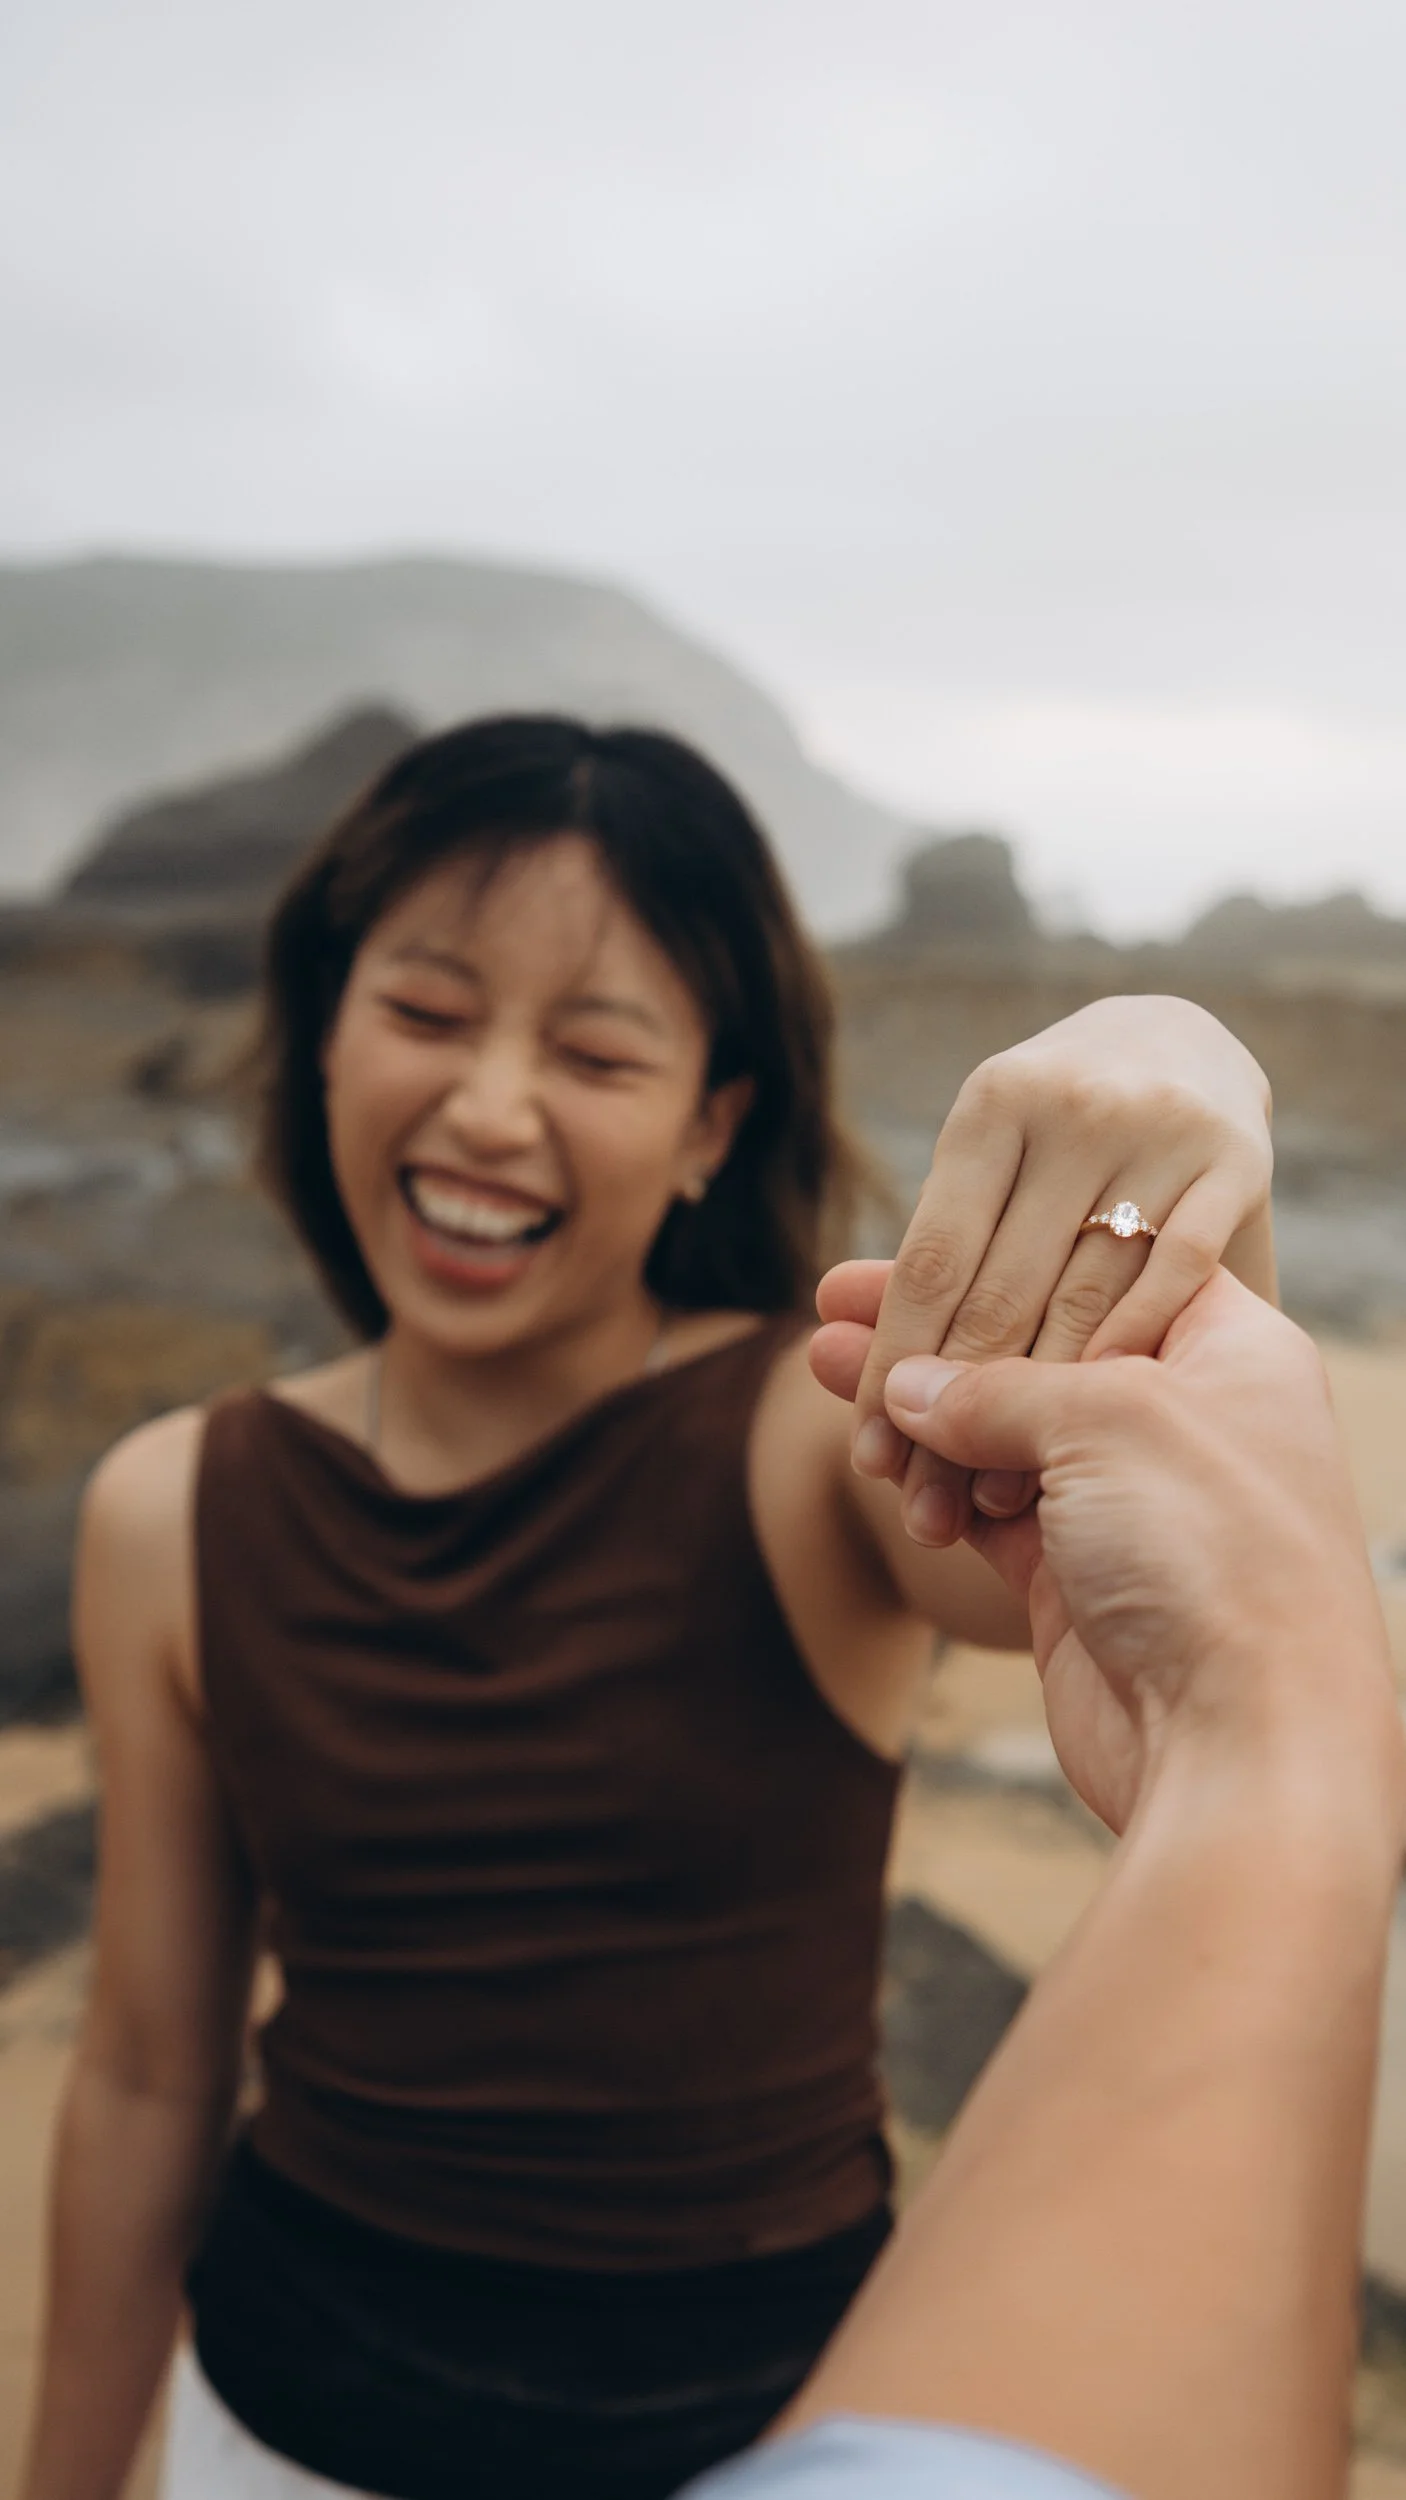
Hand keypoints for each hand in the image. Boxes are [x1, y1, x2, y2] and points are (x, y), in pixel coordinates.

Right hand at [819, 1272, 1399, 1834]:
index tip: (911, 1244)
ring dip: (923, 1421)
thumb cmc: (1214, 1553)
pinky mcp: (1085, 1582)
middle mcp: (1189, 1420)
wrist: (1244, 1746)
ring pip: (1006, 1437)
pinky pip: (994, 1514)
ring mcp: (1136, 1506)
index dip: (1005, 1252)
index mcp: (1232, 1351)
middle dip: (937, 1334)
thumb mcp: (1103, 1417)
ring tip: (830, 1378)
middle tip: (835, 1309)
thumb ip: (995, 1387)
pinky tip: (884, 1476)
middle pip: (1042, 1350)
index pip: (1106, 1267)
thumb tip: (908, 1384)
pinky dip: (941, 1497)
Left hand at [845, 996, 1273, 1546]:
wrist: (1182, 1036)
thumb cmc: (1052, 1134)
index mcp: (991, 1103)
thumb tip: (828, 1333)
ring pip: (1083, 1298)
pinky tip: (1090, 1417)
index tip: (868, 1452)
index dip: (894, 1366)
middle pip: (1000, 1290)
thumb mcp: (988, 1160)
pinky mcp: (1238, 1163)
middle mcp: (1074, 1107)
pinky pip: (1174, 1280)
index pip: (930, 1263)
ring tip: (989, 1497)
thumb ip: (938, 1251)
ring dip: (1035, 1412)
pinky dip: (1127, 1351)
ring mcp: (1162, 1132)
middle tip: (920, 1501)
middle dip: (952, 1411)